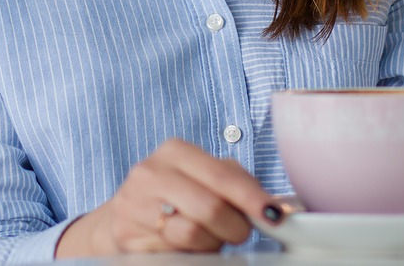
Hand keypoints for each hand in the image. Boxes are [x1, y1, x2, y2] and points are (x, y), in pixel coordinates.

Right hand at [55, 138, 280, 256]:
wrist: (126, 216)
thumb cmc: (175, 196)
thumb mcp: (203, 178)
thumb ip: (237, 184)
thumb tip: (277, 207)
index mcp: (175, 151)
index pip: (223, 175)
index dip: (252, 198)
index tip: (274, 215)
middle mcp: (150, 173)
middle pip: (211, 207)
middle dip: (235, 227)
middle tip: (240, 233)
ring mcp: (135, 204)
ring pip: (193, 232)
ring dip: (213, 242)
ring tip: (209, 236)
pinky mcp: (128, 236)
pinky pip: (175, 251)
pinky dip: (192, 252)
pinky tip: (190, 245)